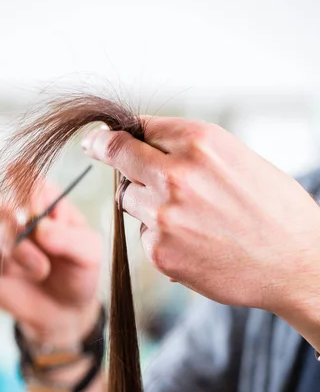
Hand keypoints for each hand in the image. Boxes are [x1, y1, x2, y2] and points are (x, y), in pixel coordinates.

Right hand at [0, 181, 101, 345]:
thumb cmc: (78, 271)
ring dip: (4, 257)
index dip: (27, 193)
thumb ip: (70, 238)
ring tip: (37, 273)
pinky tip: (10, 280)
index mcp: (40, 198)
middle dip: (19, 240)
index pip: (23, 176)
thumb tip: (39, 228)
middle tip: (43, 267)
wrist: (64, 310)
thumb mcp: (89, 254)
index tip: (39, 217)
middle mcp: (11, 211)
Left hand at [81, 118, 319, 315]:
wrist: (296, 263)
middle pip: (119, 158)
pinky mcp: (160, 251)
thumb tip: (146, 146)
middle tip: (95, 149)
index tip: (99, 138)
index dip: (115, 133)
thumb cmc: (274, 210)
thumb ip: (190, 151)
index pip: (138, 128)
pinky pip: (144, 236)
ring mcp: (165, 215)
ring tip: (188, 218)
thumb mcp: (237, 159)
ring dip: (145, 205)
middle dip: (107, 154)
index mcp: (200, 142)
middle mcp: (176, 174)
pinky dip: (160, 239)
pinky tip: (194, 245)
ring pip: (128, 201)